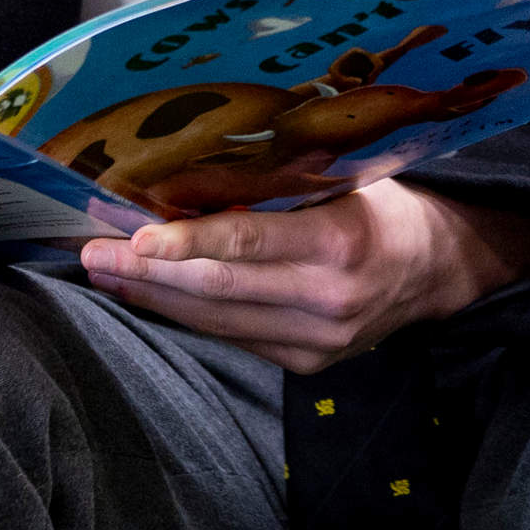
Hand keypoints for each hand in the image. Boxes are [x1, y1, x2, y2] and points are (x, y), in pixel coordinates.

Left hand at [80, 181, 529, 371]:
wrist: (439, 270)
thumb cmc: (382, 204)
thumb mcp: (346, 177)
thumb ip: (282, 184)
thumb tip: (194, 165)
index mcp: (341, 242)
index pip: (247, 243)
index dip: (186, 243)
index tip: (133, 238)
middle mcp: (327, 299)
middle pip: (218, 291)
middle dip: (147, 274)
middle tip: (91, 253)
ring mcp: (316, 341)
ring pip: (217, 322)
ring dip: (155, 298)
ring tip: (104, 273)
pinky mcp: (305, 364)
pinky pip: (233, 338)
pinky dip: (187, 316)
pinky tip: (151, 295)